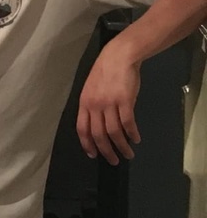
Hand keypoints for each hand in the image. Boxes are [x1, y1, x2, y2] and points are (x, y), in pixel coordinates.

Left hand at [77, 40, 141, 164]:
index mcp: (84, 103)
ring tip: (127, 154)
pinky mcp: (125, 101)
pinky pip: (127, 123)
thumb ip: (92, 106)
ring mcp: (109, 104)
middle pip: (98, 134)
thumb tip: (97, 124)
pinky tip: (136, 139)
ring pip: (113, 132)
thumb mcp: (91, 89)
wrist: (118, 57)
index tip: (93, 155)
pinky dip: (132, 134)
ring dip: (121, 146)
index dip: (87, 144)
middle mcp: (94, 105)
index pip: (81, 129)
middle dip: (105, 151)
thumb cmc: (105, 72)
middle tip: (113, 161)